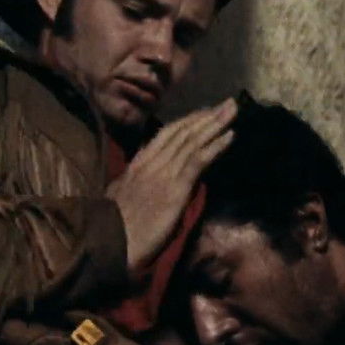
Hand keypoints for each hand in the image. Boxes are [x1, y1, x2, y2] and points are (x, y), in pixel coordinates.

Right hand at [108, 98, 236, 271]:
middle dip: (206, 116)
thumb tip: (139, 173)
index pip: (166, 135)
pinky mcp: (176, 188)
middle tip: (227, 103)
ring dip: (215, 124)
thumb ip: (132, 180)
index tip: (203, 113)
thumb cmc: (113, 225)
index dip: (187, 122)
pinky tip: (230, 135)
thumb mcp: (119, 194)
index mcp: (138, 163)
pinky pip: (198, 160)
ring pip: (192, 141)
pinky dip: (215, 146)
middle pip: (183, 132)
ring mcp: (164, 173)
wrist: (112, 240)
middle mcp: (152, 162)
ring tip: (233, 110)